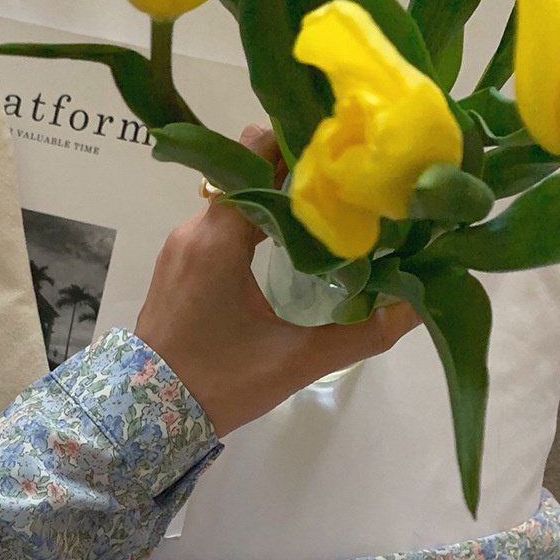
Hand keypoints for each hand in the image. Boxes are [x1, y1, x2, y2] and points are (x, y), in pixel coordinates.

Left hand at [135, 127, 419, 437]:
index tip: (346, 148)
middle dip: (297, 165)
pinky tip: (292, 239)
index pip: (255, 155)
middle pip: (247, 169)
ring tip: (330, 204)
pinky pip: (221, 223)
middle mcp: (195, 229)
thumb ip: (361, 333)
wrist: (142, 416)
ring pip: (234, 196)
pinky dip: (256, 218)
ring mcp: (182, 245)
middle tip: (349, 174)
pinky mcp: (179, 264)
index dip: (301, 142)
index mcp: (218, 239)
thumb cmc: (217, 383)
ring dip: (277, 193)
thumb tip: (417, 303)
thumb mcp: (294, 361)